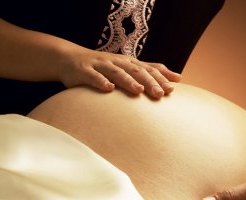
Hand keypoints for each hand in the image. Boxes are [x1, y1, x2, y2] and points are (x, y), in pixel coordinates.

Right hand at [58, 47, 180, 98]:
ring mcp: (100, 66)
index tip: (172, 89)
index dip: (160, 78)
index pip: (147, 69)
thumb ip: (149, 72)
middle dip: (148, 82)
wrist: (70, 59)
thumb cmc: (102, 67)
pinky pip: (93, 77)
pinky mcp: (84, 72)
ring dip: (128, 81)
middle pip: (135, 71)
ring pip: (116, 73)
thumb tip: (176, 79)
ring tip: (138, 90)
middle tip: (160, 94)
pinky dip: (101, 82)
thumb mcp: (126, 67)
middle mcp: (116, 62)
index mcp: (127, 63)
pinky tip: (108, 89)